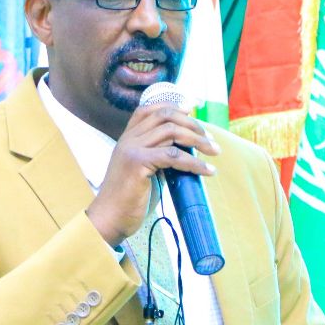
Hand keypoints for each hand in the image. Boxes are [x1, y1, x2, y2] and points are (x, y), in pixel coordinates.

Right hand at [86, 103, 220, 245]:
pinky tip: (207, 170)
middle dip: (192, 124)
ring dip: (198, 140)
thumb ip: (158, 157)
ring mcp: (131, 149)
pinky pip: (173, 156)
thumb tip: (187, 151)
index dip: (172, 106)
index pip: (148, 110)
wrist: (110, 219)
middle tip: (210, 139)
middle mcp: (128, 139)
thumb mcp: (143, 170)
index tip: (192, 109)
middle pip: (164, 117)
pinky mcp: (137, 163)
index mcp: (127, 138)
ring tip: (214, 151)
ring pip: (171, 132)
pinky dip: (194, 162)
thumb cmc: (129, 199)